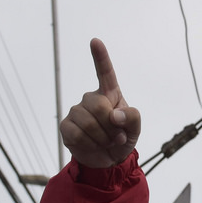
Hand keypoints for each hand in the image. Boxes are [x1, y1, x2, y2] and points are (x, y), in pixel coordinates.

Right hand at [61, 39, 139, 168]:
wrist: (107, 161)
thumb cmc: (121, 139)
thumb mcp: (135, 129)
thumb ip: (132, 117)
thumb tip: (114, 114)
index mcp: (110, 94)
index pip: (105, 72)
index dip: (100, 56)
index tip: (95, 41)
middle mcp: (91, 98)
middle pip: (98, 105)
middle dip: (111, 127)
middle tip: (116, 137)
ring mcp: (76, 111)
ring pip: (87, 122)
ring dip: (102, 138)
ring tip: (106, 142)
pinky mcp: (66, 126)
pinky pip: (77, 134)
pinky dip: (90, 144)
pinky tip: (93, 146)